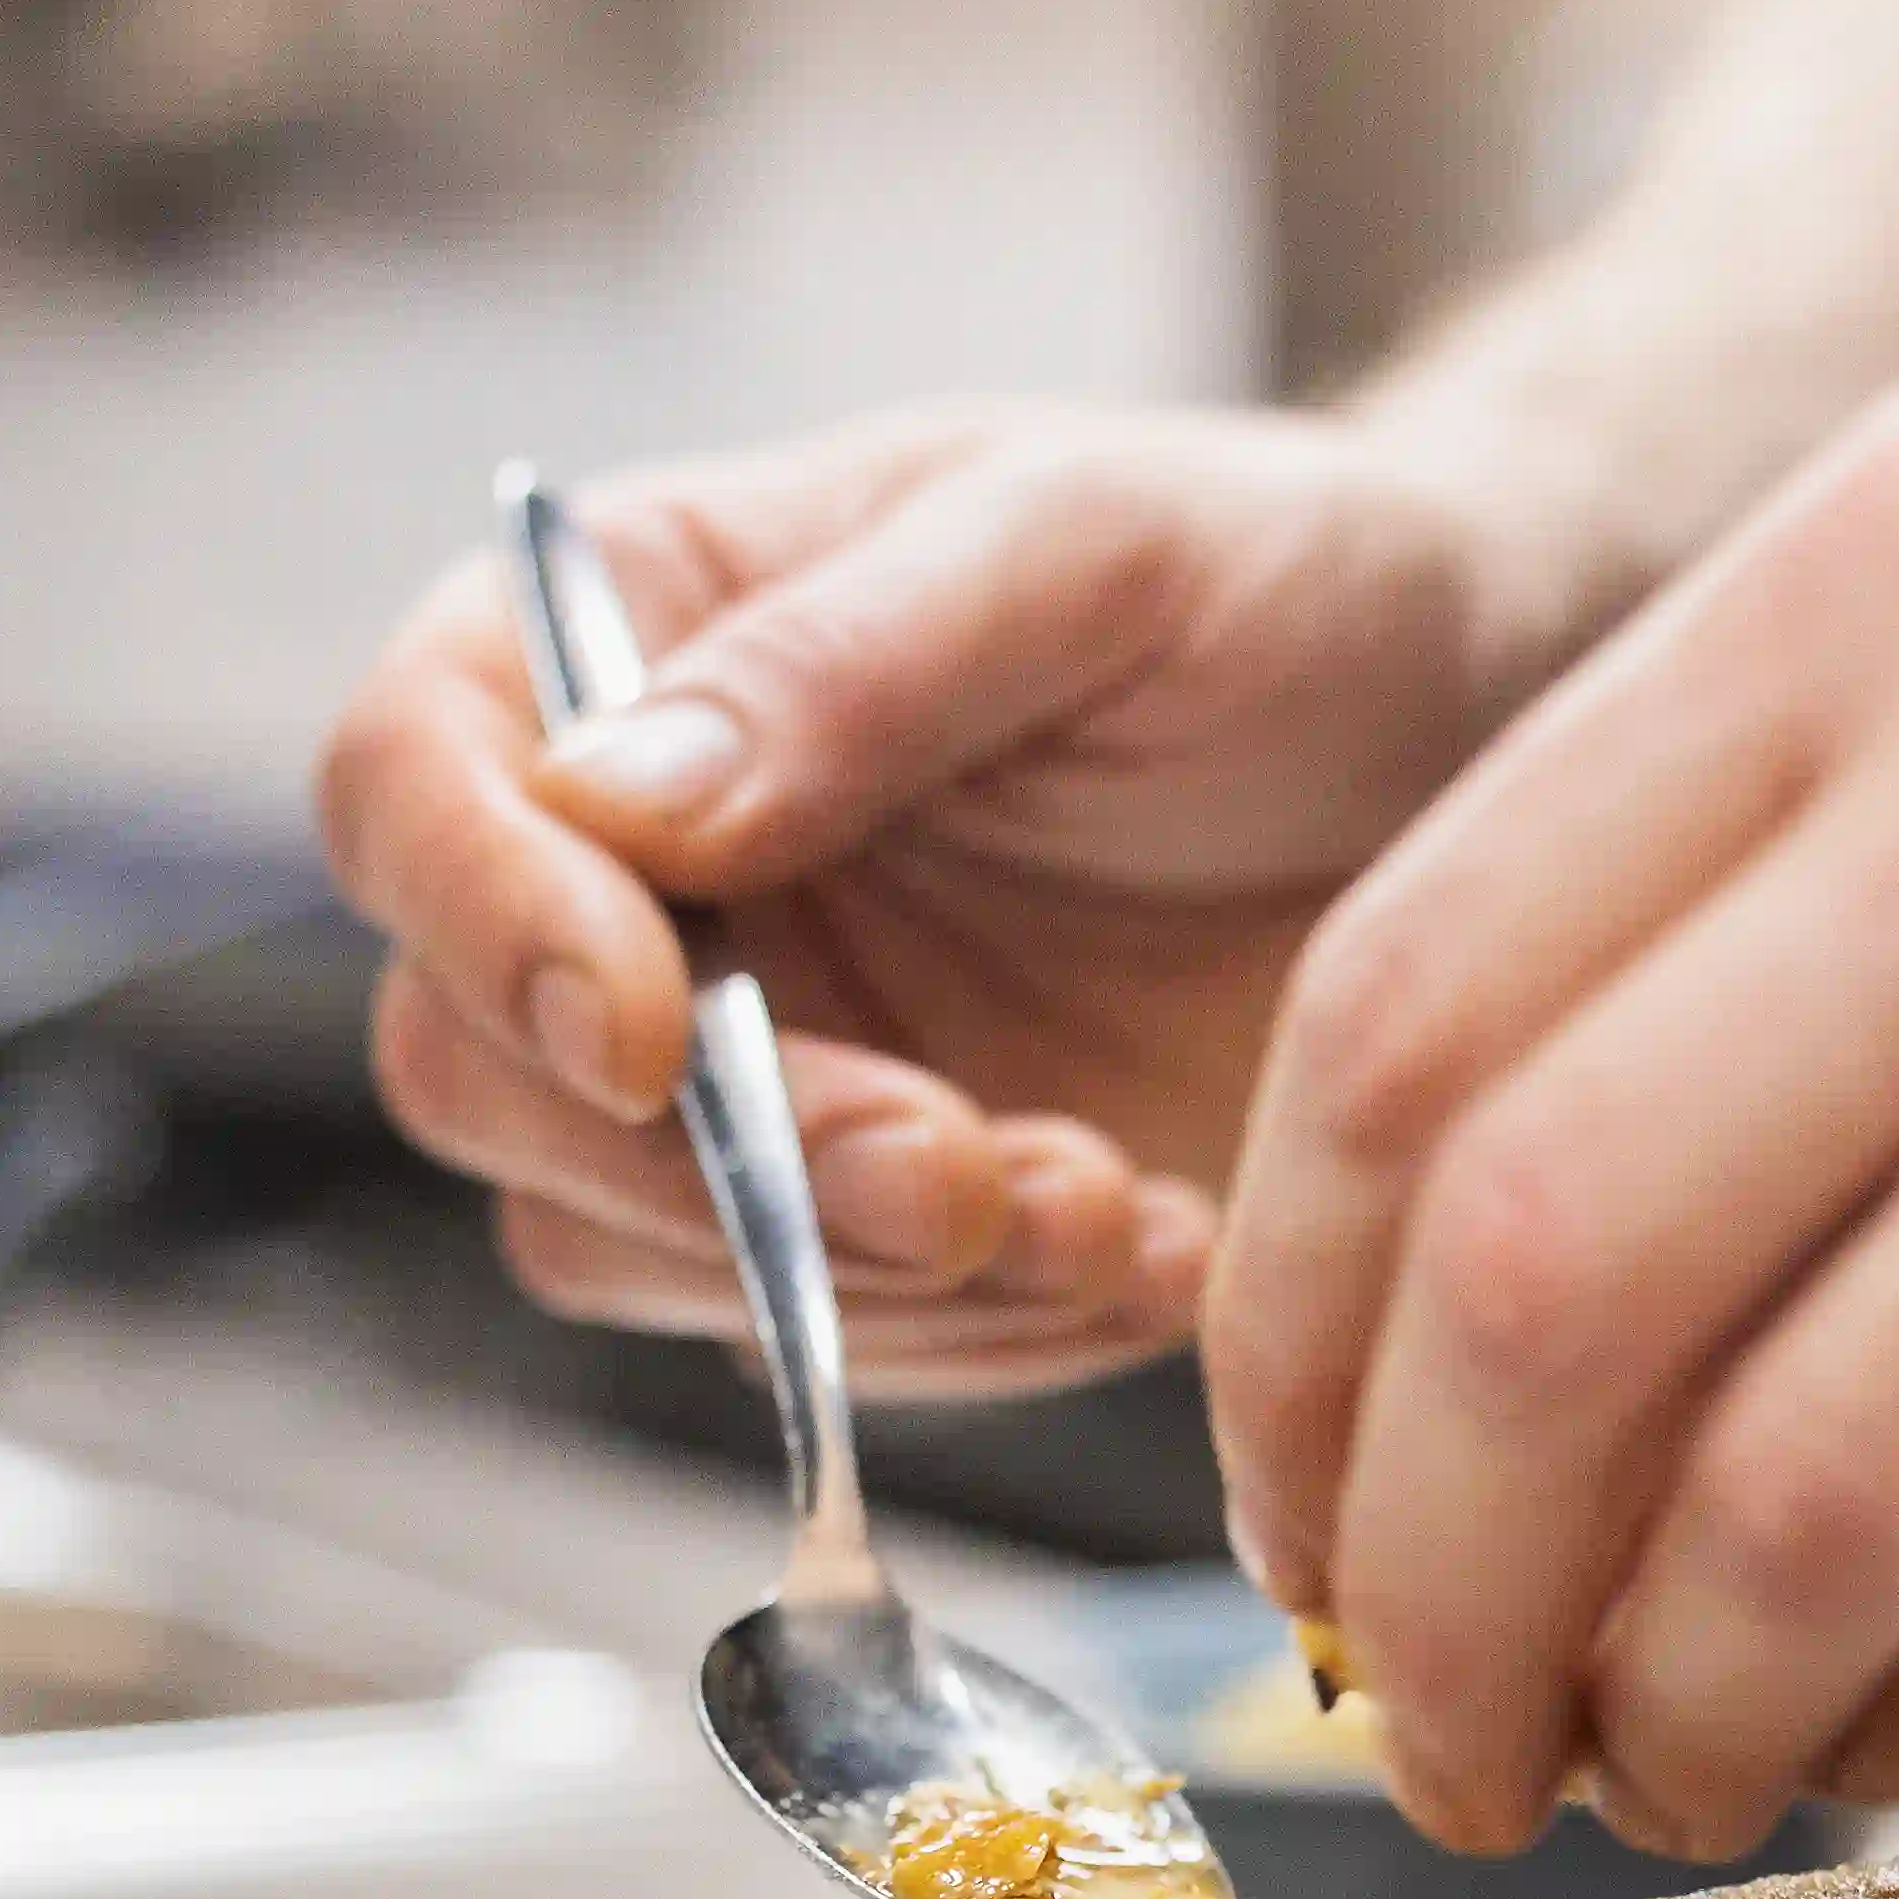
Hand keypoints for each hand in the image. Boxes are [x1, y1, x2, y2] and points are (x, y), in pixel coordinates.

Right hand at [313, 406, 1572, 1396]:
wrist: (1484, 761)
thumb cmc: (1292, 587)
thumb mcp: (1099, 551)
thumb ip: (855, 657)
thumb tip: (609, 800)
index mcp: (642, 635)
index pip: (413, 781)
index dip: (486, 923)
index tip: (650, 1025)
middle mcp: (639, 865)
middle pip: (469, 1066)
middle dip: (706, 1160)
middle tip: (959, 1161)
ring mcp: (738, 1060)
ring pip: (622, 1248)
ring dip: (858, 1274)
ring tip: (1107, 1196)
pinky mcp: (862, 1225)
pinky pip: (817, 1347)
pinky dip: (981, 1338)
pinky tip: (1152, 1239)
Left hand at [1200, 342, 1898, 1852]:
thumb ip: (1805, 889)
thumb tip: (1491, 1315)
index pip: (1408, 1014)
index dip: (1286, 1346)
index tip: (1305, 1520)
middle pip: (1540, 1275)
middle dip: (1426, 1586)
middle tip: (1439, 1730)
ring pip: (1801, 1481)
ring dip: (1677, 1710)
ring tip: (1676, 1772)